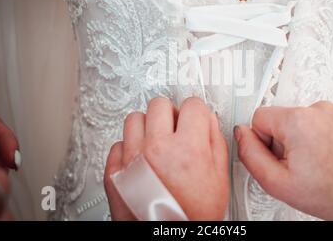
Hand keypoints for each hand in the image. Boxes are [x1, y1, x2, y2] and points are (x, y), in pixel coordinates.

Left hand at [104, 97, 229, 220]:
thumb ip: (216, 142)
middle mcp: (157, 149)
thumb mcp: (219, 178)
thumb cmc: (191, 217)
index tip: (194, 117)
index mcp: (187, 149)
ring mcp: (131, 159)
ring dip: (148, 126)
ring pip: (134, 118)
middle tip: (175, 125)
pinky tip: (141, 159)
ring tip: (155, 140)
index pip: (193, 105)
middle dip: (171, 112)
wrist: (167, 238)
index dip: (197, 111)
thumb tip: (208, 121)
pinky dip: (129, 148)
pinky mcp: (113, 172)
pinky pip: (118, 143)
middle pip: (159, 104)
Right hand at [236, 101, 332, 219]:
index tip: (280, 157)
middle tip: (299, 163)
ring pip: (297, 119)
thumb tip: (241, 133)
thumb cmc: (329, 192)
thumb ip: (249, 153)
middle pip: (279, 118)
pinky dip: (316, 134)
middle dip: (282, 140)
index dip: (264, 141)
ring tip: (314, 160)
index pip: (259, 117)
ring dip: (300, 137)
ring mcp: (332, 110)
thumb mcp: (276, 181)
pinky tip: (325, 153)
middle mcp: (316, 109)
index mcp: (297, 121)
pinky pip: (315, 119)